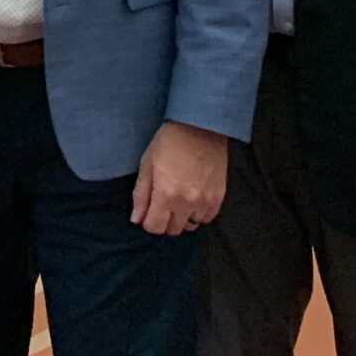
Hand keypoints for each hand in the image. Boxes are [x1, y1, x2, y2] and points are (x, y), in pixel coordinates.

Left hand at [131, 121, 227, 235]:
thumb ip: (141, 195)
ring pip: (191, 226)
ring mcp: (205, 201)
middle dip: (164, 221)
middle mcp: (187, 203)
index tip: (148, 211)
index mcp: (165, 194)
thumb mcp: (147, 164)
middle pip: (173, 230)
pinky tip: (193, 199)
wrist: (200, 126)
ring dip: (182, 218)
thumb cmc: (169, 141)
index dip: (148, 221)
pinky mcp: (219, 196)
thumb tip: (136, 219)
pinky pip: (207, 218)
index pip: (154, 227)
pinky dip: (198, 214)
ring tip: (178, 200)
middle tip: (162, 204)